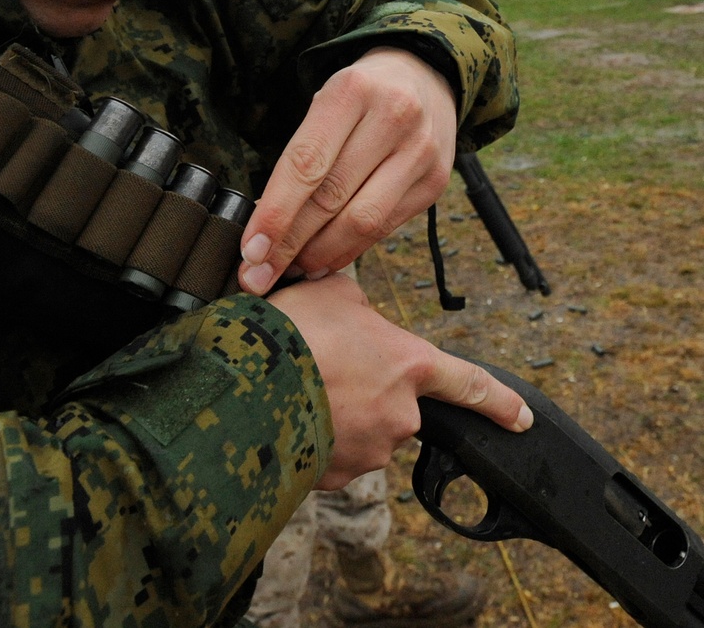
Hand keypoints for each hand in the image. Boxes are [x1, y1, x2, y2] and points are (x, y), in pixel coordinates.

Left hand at [239, 46, 456, 293]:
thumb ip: (300, 157)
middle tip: (257, 275)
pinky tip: (325, 259)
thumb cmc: (360, 96)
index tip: (250, 250)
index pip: (305, 163)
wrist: (424, 76)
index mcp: (352, 90)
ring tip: (291, 268)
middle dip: (289, 244)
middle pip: (331, 197)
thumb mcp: (325, 103)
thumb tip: (264, 226)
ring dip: (320, 254)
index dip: (275, 213)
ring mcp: (421, 151)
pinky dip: (350, 249)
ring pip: (362, 220)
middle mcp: (393, 118)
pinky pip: (385, 227)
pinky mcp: (436, 181)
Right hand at [268, 274, 531, 488]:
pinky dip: (314, 439)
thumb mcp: (333, 290)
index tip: (522, 418)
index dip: (499, 401)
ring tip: (298, 386)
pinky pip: (331, 456)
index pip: (469, 384)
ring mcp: (368, 451)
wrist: (245, 382)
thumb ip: (360, 304)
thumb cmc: (292, 329)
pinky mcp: (335, 477)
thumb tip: (356, 313)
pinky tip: (288, 413)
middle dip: (365, 391)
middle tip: (322, 367)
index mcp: (409, 364)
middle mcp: (400, 414)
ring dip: (337, 414)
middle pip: (395, 406)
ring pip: (360, 431)